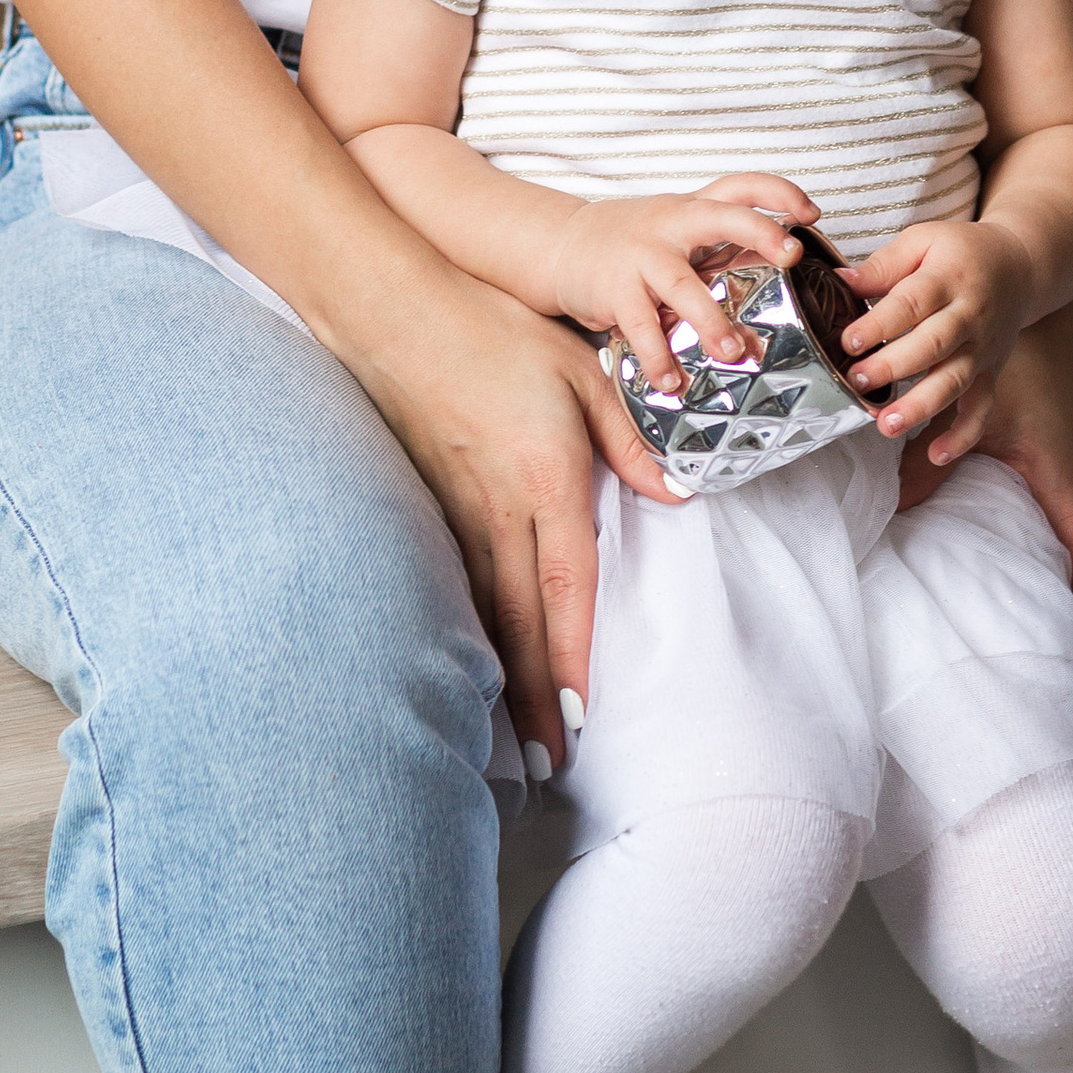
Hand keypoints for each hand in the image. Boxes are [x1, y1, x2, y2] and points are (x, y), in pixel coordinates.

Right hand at [352, 264, 673, 770]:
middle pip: (517, 622)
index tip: (576, 717)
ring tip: (511, 735)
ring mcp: (452, 510)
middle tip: (545, 764)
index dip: (568, 659)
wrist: (395, 308)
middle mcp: (496, 509)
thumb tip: (677, 492)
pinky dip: (462, 630)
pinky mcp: (424, 501)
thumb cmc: (495, 331)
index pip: (564, 588)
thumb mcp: (586, 376)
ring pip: (478, 611)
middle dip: (531, 698)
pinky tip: (470, 661)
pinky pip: (449, 580)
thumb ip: (631, 441)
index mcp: (545, 481)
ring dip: (496, 676)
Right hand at [550, 174, 817, 396]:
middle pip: (723, 216)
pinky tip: (673, 381)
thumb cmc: (632, 243)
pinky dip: (659, 357)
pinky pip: (641, 326)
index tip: (811, 213)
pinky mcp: (615, 289)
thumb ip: (721, 249)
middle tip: (792, 259)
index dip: (780, 193)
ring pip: (683, 285)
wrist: (562, 245)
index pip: (742, 186)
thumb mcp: (677, 233)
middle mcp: (672, 224)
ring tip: (734, 353)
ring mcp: (642, 255)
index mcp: (693, 209)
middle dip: (761, 233)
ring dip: (711, 321)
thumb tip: (783, 279)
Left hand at [837, 216, 1036, 462]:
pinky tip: (937, 454)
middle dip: (893, 367)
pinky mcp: (991, 372)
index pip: (912, 304)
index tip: (848, 342)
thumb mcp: (923, 241)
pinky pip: (982, 409)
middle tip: (857, 381)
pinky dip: (964, 435)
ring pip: (954, 382)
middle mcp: (970, 316)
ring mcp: (983, 349)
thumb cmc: (962, 252)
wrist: (1021, 267)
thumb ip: (883, 265)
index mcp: (949, 278)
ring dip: (921, 407)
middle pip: (933, 345)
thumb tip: (839, 282)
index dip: (879, 324)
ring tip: (886, 425)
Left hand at [939, 300, 1072, 663]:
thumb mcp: (972, 423)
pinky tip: (1000, 582)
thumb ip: (929, 468)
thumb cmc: (1017, 367)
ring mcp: (1062, 494)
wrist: (1033, 314)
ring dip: (1057, 603)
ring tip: (1023, 649)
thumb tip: (889, 512)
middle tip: (1042, 681)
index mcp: (1071, 497)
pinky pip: (1052, 538)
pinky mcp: (1045, 480)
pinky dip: (1040, 567)